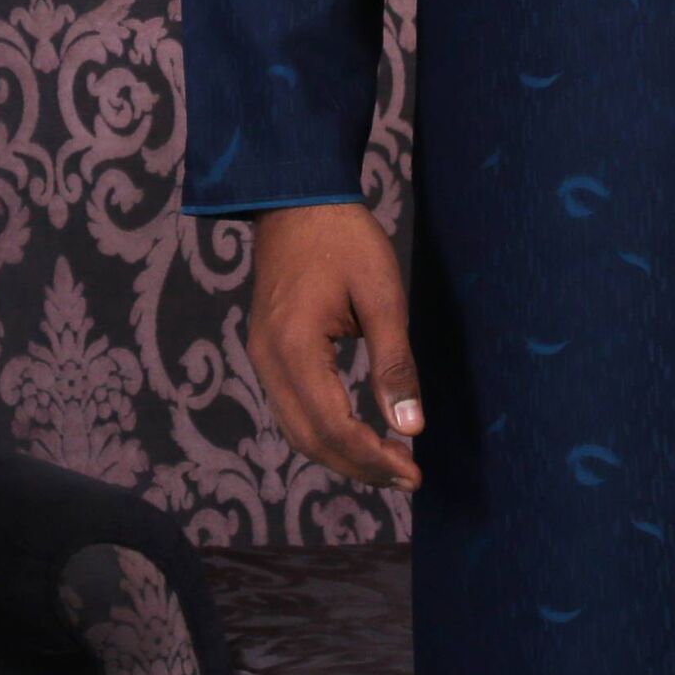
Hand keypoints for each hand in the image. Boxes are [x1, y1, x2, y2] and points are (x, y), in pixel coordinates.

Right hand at [246, 202, 425, 488]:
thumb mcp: (382, 294)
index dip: (373, 458)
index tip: (414, 472)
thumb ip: (394, 364)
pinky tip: (358, 432)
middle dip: (359, 467)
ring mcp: (261, 357)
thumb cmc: (346, 239)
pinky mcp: (266, 351)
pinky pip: (291, 409)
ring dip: (341, 454)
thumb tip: (411, 428)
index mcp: (294, 348)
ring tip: (389, 463)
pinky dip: (324, 431)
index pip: (332, 428)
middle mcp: (268, 362)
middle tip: (408, 476)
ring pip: (296, 431)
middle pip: (309, 441)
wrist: (299, 198)